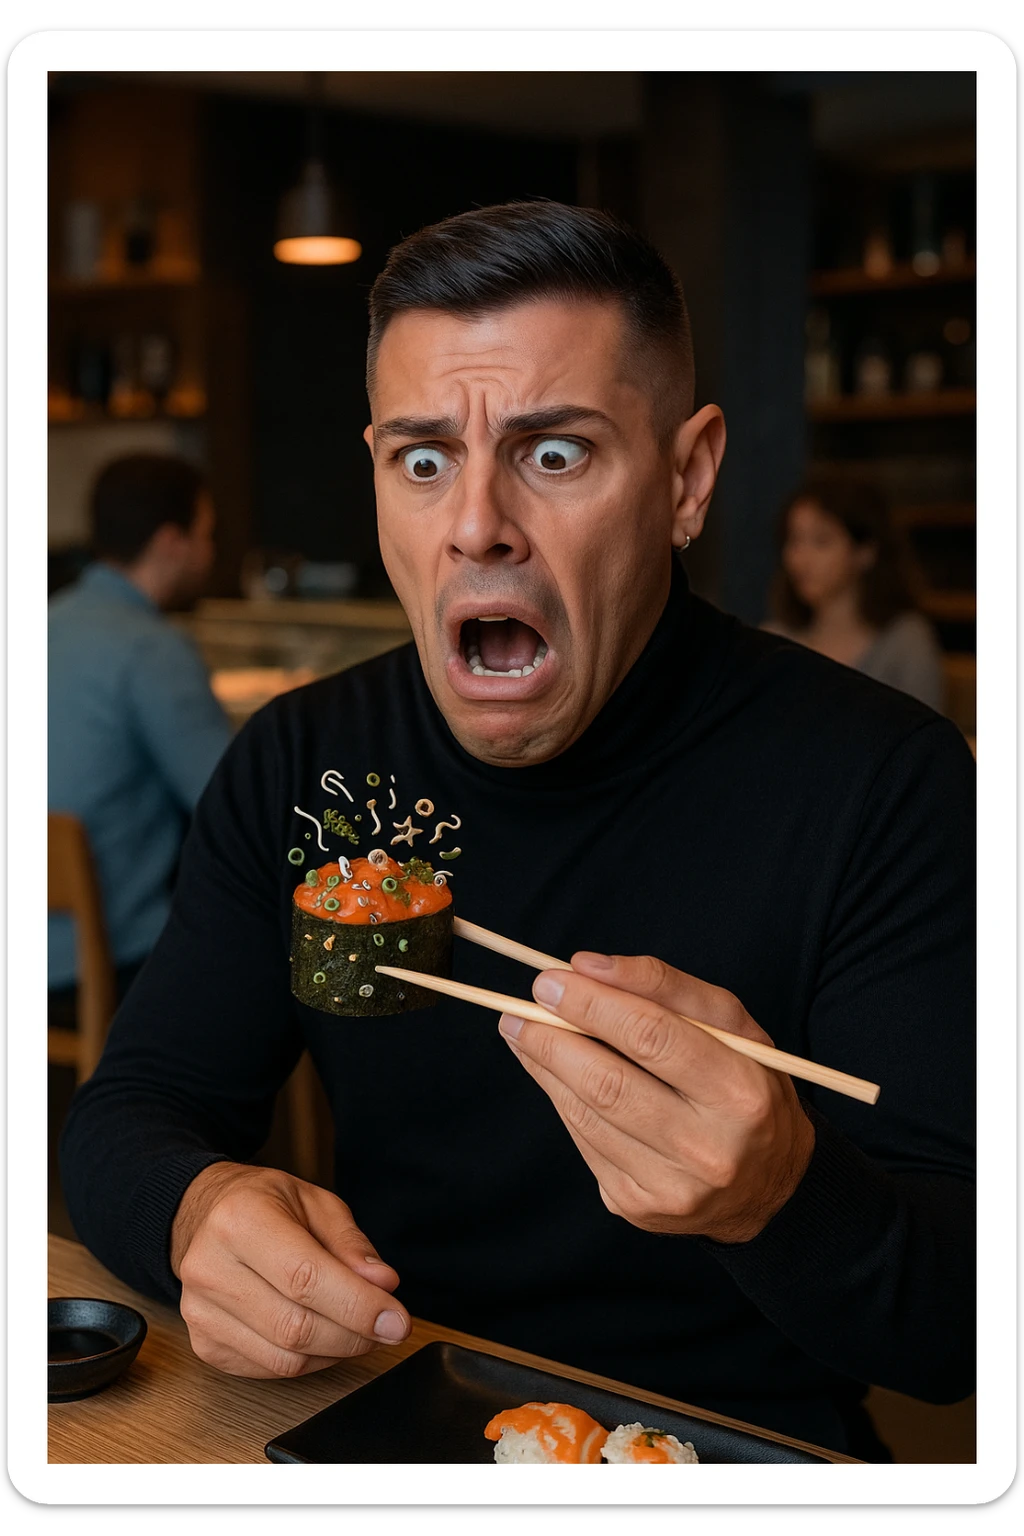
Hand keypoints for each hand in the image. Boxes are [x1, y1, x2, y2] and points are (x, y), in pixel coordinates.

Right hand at [169, 1162, 410, 1377]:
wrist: (205, 1215)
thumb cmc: (264, 1205)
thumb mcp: (316, 1202)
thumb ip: (351, 1244)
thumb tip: (383, 1285)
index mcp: (240, 1220)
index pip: (306, 1279)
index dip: (358, 1306)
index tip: (397, 1321)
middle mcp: (210, 1267)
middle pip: (296, 1327)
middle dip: (354, 1335)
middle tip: (387, 1327)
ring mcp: (199, 1311)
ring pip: (284, 1359)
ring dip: (334, 1352)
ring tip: (356, 1328)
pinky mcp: (202, 1342)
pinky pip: (268, 1370)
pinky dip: (308, 1361)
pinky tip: (322, 1336)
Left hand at [498, 952, 814, 1244]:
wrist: (768, 1183)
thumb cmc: (745, 1085)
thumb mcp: (733, 1027)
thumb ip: (667, 987)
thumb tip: (587, 966)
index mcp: (742, 1093)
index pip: (654, 1037)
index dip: (594, 1005)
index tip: (551, 980)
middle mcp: (710, 1149)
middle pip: (610, 1083)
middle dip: (554, 1038)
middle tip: (521, 1007)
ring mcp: (671, 1188)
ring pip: (587, 1114)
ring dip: (544, 1067)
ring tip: (522, 1032)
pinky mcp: (638, 1207)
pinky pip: (584, 1142)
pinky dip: (562, 1100)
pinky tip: (552, 1074)